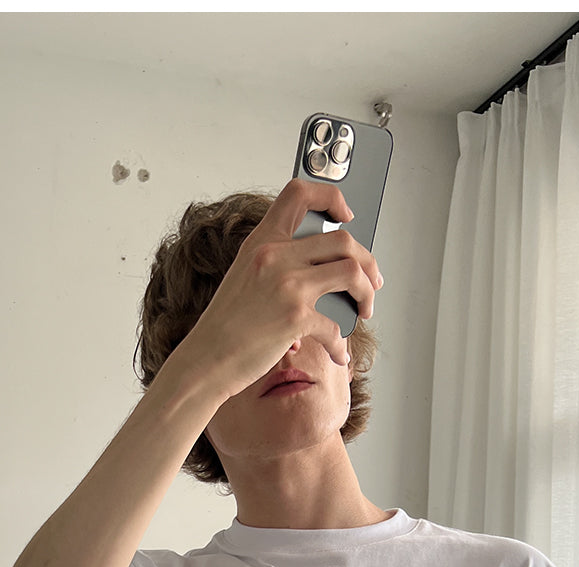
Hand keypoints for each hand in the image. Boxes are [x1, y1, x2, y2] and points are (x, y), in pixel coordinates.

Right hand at [173, 177, 382, 403]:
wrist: (206, 360)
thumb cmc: (225, 327)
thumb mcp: (245, 277)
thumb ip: (278, 264)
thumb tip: (320, 271)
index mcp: (262, 241)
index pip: (299, 193)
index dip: (331, 196)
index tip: (346, 215)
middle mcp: (276, 256)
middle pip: (343, 240)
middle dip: (367, 261)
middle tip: (372, 280)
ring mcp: (287, 285)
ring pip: (352, 272)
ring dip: (366, 293)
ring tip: (365, 308)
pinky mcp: (295, 317)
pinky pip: (335, 326)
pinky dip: (341, 344)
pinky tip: (338, 353)